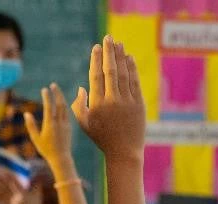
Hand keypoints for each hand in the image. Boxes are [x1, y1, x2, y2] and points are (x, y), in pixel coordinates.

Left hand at [0, 174, 46, 203]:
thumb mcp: (38, 193)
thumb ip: (37, 185)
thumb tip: (40, 177)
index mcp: (22, 191)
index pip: (15, 183)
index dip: (9, 178)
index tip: (4, 174)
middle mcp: (16, 195)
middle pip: (5, 187)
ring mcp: (12, 201)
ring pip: (1, 194)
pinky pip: (1, 202)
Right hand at [24, 83, 76, 179]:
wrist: (61, 158)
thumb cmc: (46, 150)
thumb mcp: (36, 138)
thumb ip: (31, 126)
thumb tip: (27, 114)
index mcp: (50, 125)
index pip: (49, 107)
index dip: (47, 97)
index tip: (45, 89)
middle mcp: (59, 123)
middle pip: (59, 104)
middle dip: (57, 93)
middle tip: (53, 85)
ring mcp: (66, 124)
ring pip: (65, 108)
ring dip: (61, 98)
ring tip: (57, 91)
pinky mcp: (69, 127)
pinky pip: (67, 113)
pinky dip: (64, 106)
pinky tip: (61, 103)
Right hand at [72, 36, 145, 161]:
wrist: (124, 151)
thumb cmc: (101, 137)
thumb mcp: (84, 124)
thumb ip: (78, 105)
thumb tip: (82, 87)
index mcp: (97, 104)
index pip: (96, 76)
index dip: (96, 59)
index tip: (96, 47)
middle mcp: (112, 101)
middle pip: (111, 70)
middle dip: (109, 52)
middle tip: (108, 38)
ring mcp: (127, 102)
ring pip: (124, 74)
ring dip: (121, 57)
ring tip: (118, 44)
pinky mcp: (139, 104)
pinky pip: (135, 82)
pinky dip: (132, 68)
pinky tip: (129, 58)